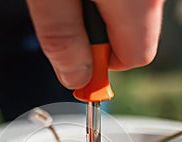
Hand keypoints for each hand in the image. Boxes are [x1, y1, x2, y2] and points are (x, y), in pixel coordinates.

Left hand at [26, 0, 164, 88]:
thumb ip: (62, 38)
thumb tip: (75, 78)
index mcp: (137, 1)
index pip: (135, 58)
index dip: (102, 65)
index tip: (77, 59)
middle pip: (134, 37)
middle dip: (99, 40)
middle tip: (67, 17)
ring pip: (129, 17)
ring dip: (98, 17)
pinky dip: (103, 1)